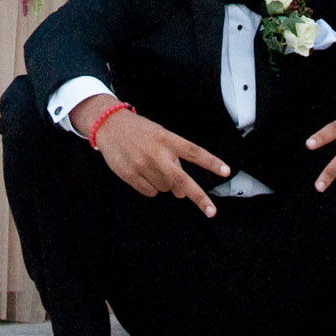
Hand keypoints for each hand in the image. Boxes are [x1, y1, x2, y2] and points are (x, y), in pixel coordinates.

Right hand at [71, 98, 229, 218]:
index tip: (226, 171)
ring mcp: (143, 165)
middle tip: (211, 211)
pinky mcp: (130, 175)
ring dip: (165, 183)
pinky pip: (150, 192)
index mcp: (167, 139)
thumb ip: (173, 159)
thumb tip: (180, 192)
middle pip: (182, 180)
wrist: (110, 125)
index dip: (211, 162)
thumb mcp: (160, 135)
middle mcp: (157, 153)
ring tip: (152, 166)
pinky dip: (151, 187)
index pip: (194, 152)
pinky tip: (143, 173)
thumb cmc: (139, 131)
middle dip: (199, 197)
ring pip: (166, 189)